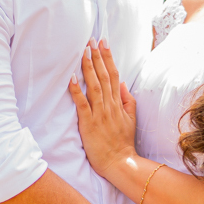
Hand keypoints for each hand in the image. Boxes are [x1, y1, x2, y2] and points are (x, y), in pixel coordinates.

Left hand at [69, 38, 136, 177]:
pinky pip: (82, 104)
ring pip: (94, 86)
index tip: (103, 42)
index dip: (108, 57)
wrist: (120, 163)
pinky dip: (77, 91)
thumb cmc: (123, 142)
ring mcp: (100, 114)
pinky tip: (72, 78)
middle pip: (104, 76)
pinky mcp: (89, 124)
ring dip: (88, 68)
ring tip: (83, 51)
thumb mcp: (131, 119)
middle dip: (97, 57)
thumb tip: (122, 82)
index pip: (114, 75)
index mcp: (119, 103)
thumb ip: (128, 100)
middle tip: (91, 40)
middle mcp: (110, 105)